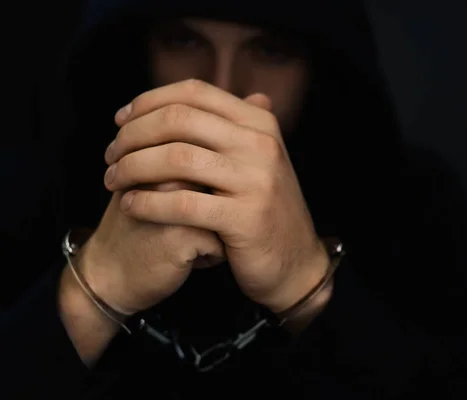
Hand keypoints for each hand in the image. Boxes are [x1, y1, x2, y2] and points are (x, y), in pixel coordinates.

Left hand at [104, 79, 329, 312]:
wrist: (296, 262)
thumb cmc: (264, 209)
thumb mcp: (255, 160)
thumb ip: (225, 126)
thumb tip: (186, 96)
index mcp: (260, 124)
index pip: (194, 93)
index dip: (149, 101)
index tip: (121, 121)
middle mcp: (262, 145)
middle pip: (179, 120)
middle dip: (133, 134)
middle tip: (111, 154)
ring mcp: (257, 181)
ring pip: (176, 158)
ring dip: (132, 167)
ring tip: (113, 180)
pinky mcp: (246, 218)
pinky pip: (182, 204)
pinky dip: (147, 202)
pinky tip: (130, 205)